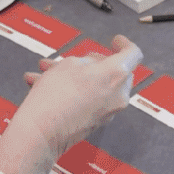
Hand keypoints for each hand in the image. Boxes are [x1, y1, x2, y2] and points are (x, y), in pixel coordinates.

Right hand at [21, 34, 141, 158]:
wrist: (41, 132)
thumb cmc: (55, 96)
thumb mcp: (70, 63)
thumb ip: (87, 61)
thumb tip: (91, 68)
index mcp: (116, 74)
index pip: (133, 54)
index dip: (124, 44)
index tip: (115, 41)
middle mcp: (118, 95)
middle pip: (115, 72)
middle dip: (93, 63)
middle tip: (75, 59)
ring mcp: (108, 112)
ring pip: (96, 86)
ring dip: (73, 77)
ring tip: (45, 71)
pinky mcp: (95, 123)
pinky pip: (88, 101)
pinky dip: (71, 92)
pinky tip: (42, 85)